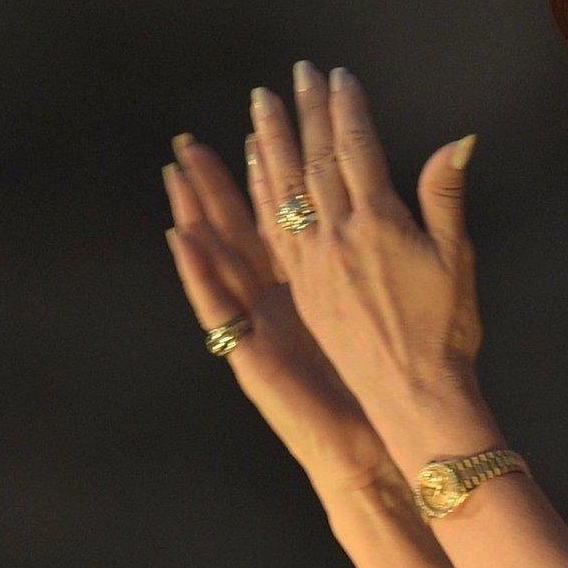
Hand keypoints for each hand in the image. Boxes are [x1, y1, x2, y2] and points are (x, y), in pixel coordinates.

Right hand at [162, 132, 390, 495]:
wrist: (382, 438)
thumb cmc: (391, 374)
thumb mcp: (392, 299)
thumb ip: (385, 253)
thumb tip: (390, 209)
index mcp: (310, 285)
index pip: (282, 220)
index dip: (266, 175)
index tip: (256, 129)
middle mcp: (276, 302)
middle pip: (238, 233)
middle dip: (214, 187)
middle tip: (190, 140)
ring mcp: (259, 329)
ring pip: (219, 264)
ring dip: (195, 219)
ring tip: (175, 175)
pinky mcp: (252, 355)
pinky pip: (218, 310)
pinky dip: (197, 274)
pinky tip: (181, 239)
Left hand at [245, 61, 483, 429]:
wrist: (412, 393)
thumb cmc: (445, 331)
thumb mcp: (455, 258)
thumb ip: (445, 195)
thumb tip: (459, 140)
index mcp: (377, 223)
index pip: (354, 148)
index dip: (344, 108)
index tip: (337, 75)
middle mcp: (336, 236)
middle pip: (314, 160)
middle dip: (305, 113)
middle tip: (296, 74)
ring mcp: (312, 262)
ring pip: (284, 189)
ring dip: (272, 143)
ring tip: (261, 107)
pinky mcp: (302, 287)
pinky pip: (273, 228)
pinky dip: (263, 192)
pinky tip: (257, 169)